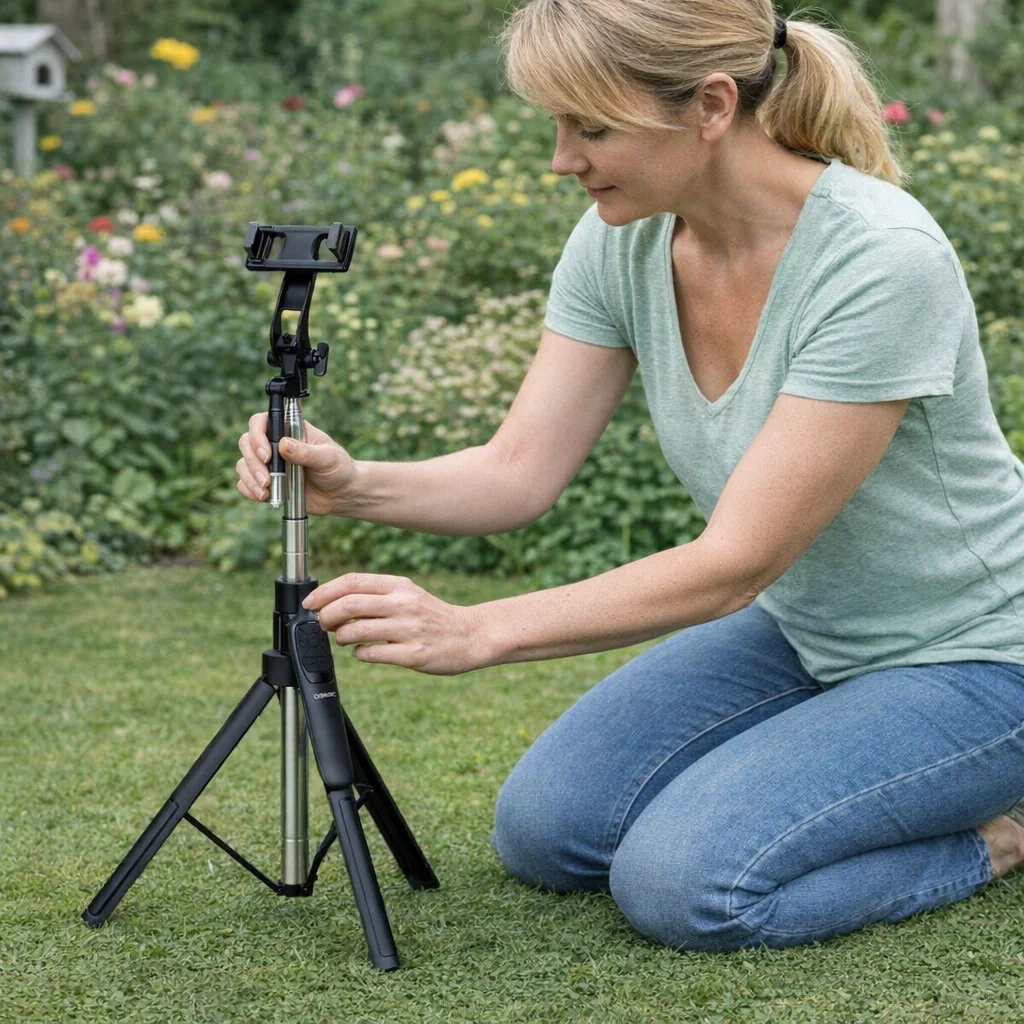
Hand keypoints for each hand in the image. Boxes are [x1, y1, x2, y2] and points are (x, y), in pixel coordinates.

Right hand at [236, 412, 360, 515]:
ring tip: (266, 492)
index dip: (257, 435)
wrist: (341, 494)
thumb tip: (283, 445)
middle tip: (267, 480)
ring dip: (250, 478)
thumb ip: (306, 452)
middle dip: (253, 462)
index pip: (261, 422)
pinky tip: (263, 497)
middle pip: (246, 443)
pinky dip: (249, 490)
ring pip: (244, 464)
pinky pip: (245, 483)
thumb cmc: (338, 469)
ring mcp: (270, 464)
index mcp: (290, 430)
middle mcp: (275, 444)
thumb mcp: (328, 458)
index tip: (267, 455)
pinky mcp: (267, 482)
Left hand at [302, 573, 487, 675]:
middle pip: (348, 604)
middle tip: (323, 623)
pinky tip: (364, 651)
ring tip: (344, 638)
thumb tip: (333, 601)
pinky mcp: (413, 654)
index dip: (325, 592)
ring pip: (356, 630)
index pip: (352, 582)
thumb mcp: (407, 594)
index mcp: (399, 586)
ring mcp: (408, 630)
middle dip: (326, 616)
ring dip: (340, 636)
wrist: (469, 636)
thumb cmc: (432, 616)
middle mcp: (403, 604)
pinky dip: (359, 653)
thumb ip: (375, 595)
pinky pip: (371, 654)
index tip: (311, 602)